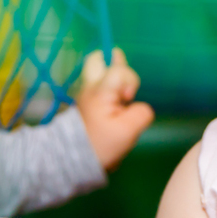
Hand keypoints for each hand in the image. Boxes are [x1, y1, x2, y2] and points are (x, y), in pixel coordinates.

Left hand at [73, 48, 153, 170]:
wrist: (76, 159)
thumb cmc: (102, 145)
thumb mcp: (128, 132)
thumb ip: (141, 113)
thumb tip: (137, 105)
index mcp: (100, 92)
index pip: (118, 70)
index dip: (130, 81)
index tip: (128, 99)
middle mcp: (91, 87)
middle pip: (98, 58)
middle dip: (115, 66)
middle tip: (123, 87)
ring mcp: (88, 93)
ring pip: (101, 71)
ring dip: (115, 81)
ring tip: (121, 100)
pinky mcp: (90, 101)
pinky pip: (103, 85)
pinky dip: (112, 91)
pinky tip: (116, 107)